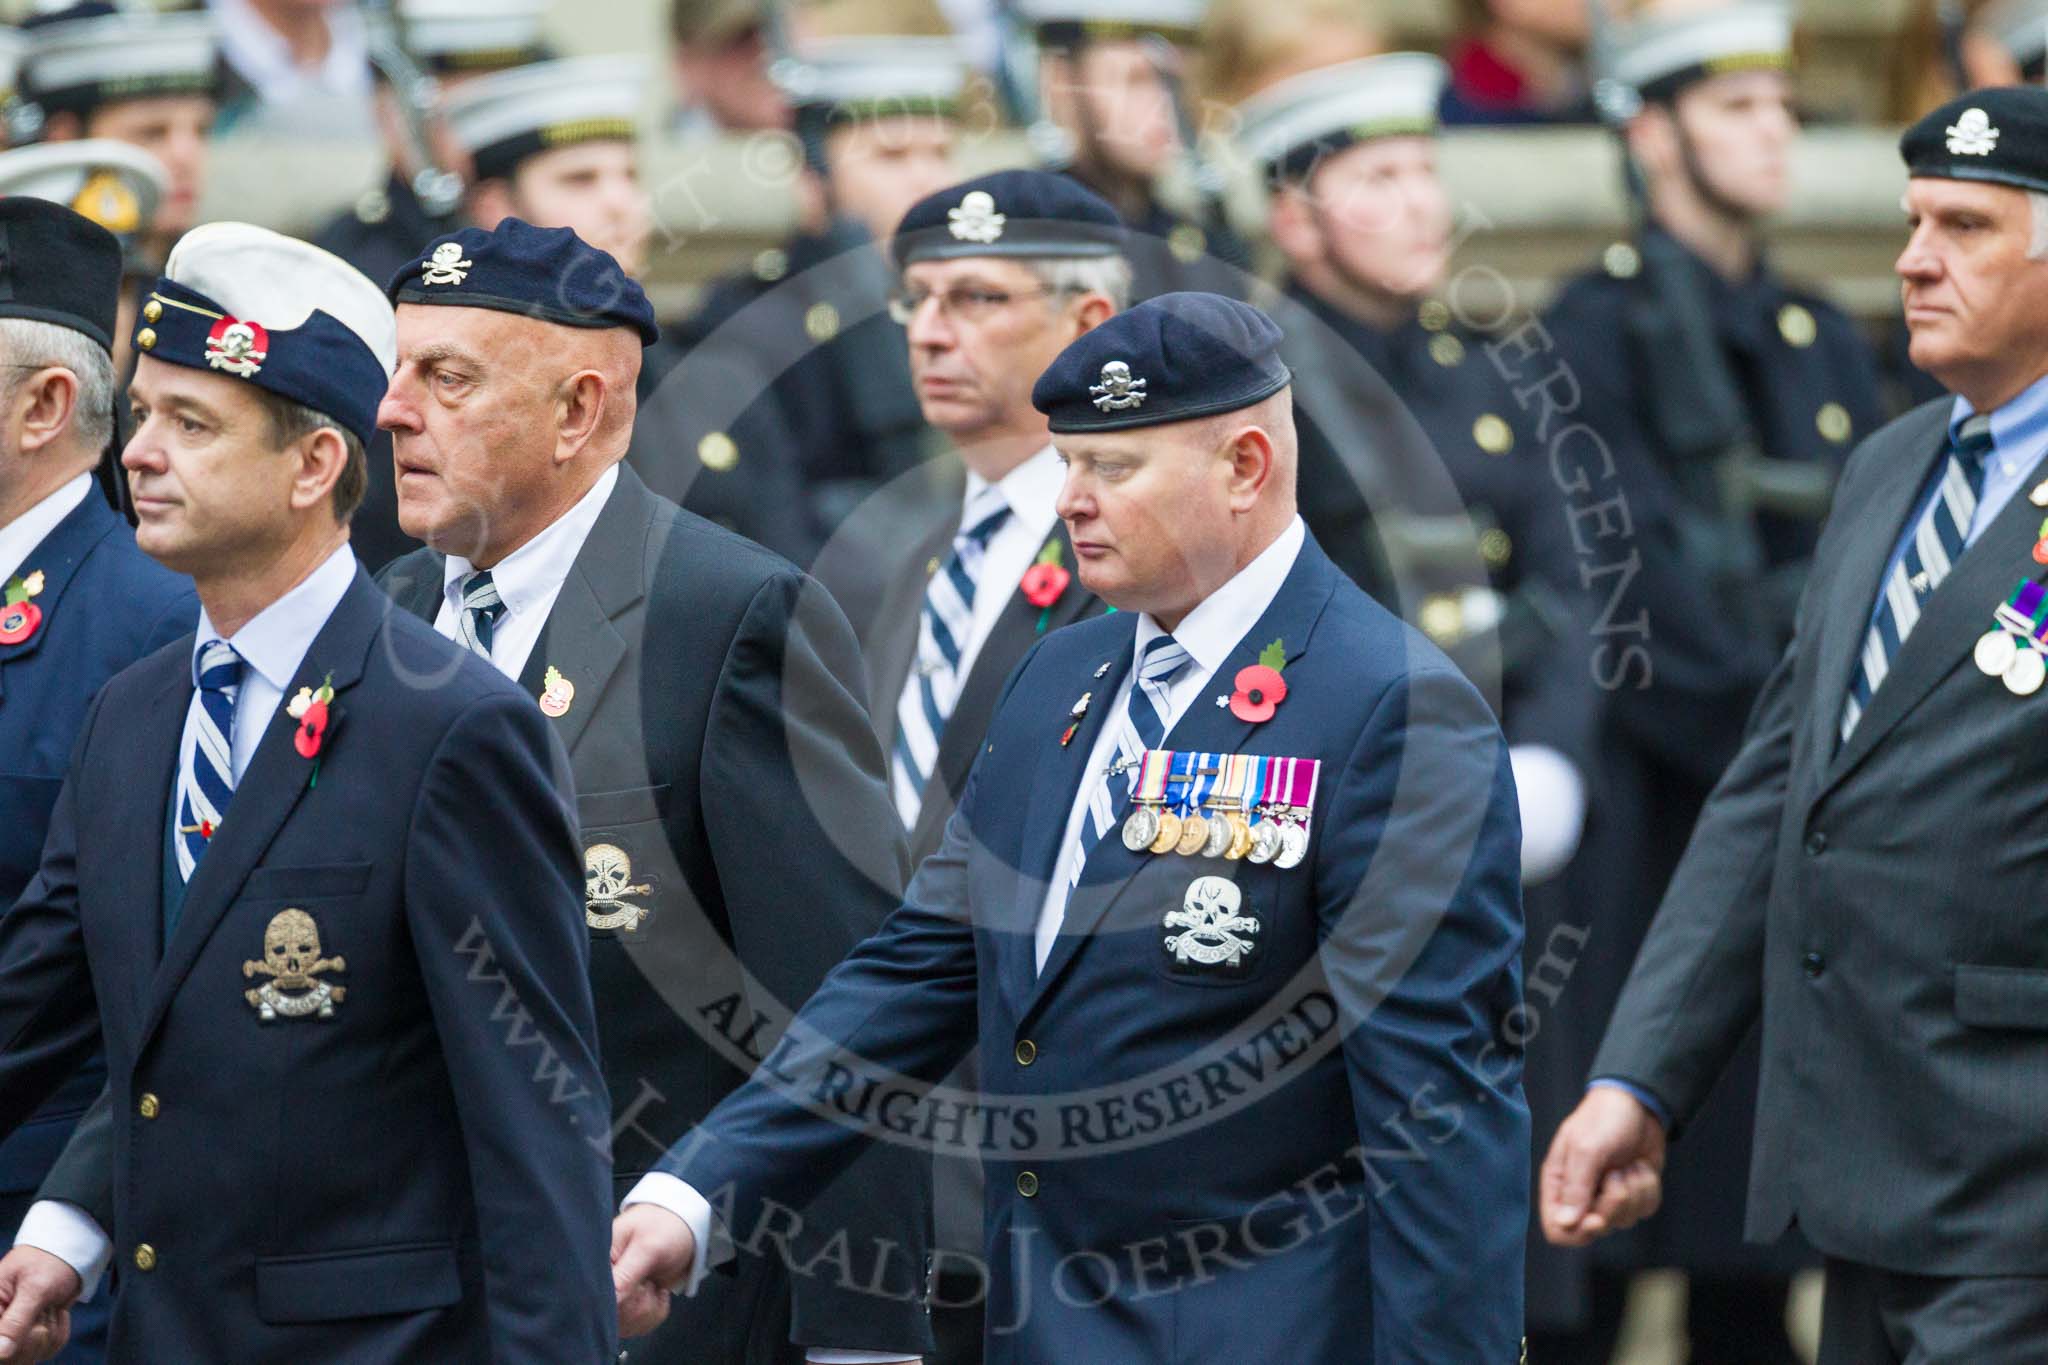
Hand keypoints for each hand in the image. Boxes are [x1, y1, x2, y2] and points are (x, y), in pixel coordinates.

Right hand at [0, 1245, 80, 1361]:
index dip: (13, 1343)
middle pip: (10, 1356)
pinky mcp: (29, 1337)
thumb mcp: (35, 1289)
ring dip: (49, 1333)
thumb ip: (16, 1321)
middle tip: (45, 1308)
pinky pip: (46, 1350)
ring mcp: (11, 1333)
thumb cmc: (49, 1263)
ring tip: (49, 1306)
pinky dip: (57, 1332)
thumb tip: (1, 1353)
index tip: (34, 1327)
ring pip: (29, 1356)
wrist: (69, 1255)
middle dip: (37, 1335)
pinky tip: (55, 1313)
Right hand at [611, 1204, 696, 1339]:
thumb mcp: (649, 1247)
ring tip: (653, 1283)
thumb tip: (609, 1302)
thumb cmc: (665, 1228)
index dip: (619, 1301)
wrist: (682, 1229)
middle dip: (639, 1304)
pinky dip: (653, 1313)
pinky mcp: (624, 1307)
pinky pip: (637, 1326)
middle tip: (650, 1281)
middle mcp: (600, 1281)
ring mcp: (611, 1296)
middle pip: (611, 1316)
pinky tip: (656, 1292)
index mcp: (598, 1261)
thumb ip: (627, 1275)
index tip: (641, 1287)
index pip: (595, 1296)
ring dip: (648, 1309)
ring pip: (624, 1325)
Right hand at [1539, 1085, 1667, 1246]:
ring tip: (1626, 1163)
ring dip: (1632, 1190)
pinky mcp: (1634, 1194)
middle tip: (1616, 1176)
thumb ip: (1575, 1188)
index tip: (1596, 1218)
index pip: (1557, 1229)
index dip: (1577, 1231)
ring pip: (1623, 1221)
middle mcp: (1581, 1195)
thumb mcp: (1586, 1149)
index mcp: (1559, 1184)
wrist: (1640, 1103)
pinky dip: (1648, 1188)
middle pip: (1594, 1230)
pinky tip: (1639, 1166)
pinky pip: (1645, 1210)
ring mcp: (1608, 1196)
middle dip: (1612, 1205)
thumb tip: (1565, 1224)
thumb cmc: (1604, 1119)